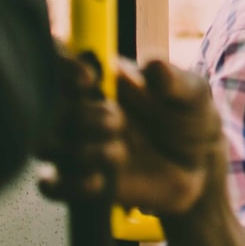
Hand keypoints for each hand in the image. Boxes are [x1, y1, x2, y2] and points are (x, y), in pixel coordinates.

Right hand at [38, 54, 228, 216]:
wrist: (199, 164)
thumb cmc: (189, 115)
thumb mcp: (192, 93)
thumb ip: (174, 81)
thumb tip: (155, 64)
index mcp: (102, 77)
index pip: (60, 59)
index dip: (63, 65)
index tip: (89, 79)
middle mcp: (81, 108)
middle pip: (47, 105)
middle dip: (81, 114)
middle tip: (116, 121)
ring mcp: (78, 144)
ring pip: (45, 144)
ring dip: (76, 149)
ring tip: (117, 152)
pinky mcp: (82, 179)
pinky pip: (52, 185)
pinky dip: (68, 185)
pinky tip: (99, 181)